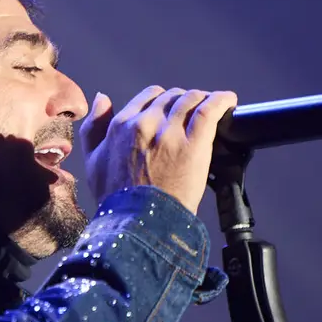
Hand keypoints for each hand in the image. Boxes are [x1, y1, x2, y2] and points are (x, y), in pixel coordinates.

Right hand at [79, 86, 238, 214]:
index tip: (174, 110)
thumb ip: (95, 127)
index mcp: (121, 125)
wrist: (138, 224)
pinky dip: (221, 101)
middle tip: (194, 115)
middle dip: (184, 102)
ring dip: (204, 100)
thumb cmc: (116, 200)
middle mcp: (144, 123)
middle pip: (172, 97)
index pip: (149, 97)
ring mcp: (170, 132)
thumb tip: (102, 98)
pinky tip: (228, 102)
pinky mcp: (193, 143)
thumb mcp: (93, 162)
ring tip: (214, 107)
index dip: (164, 101)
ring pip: (191, 100)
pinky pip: (209, 110)